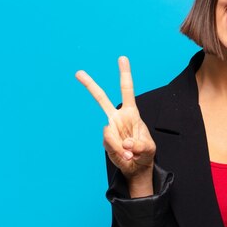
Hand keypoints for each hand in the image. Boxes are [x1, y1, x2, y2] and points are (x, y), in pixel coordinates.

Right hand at [75, 57, 155, 186]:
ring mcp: (110, 130)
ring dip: (122, 146)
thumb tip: (125, 144)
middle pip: (101, 99)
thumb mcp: (149, 148)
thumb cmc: (145, 153)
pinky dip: (120, 153)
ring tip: (131, 154)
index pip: (127, 90)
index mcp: (131, 113)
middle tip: (78, 72)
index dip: (125, 74)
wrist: (136, 167)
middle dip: (90, 85)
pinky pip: (110, 145)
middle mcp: (117, 118)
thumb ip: (139, 145)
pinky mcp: (105, 142)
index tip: (122, 58)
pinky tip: (126, 157)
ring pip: (109, 132)